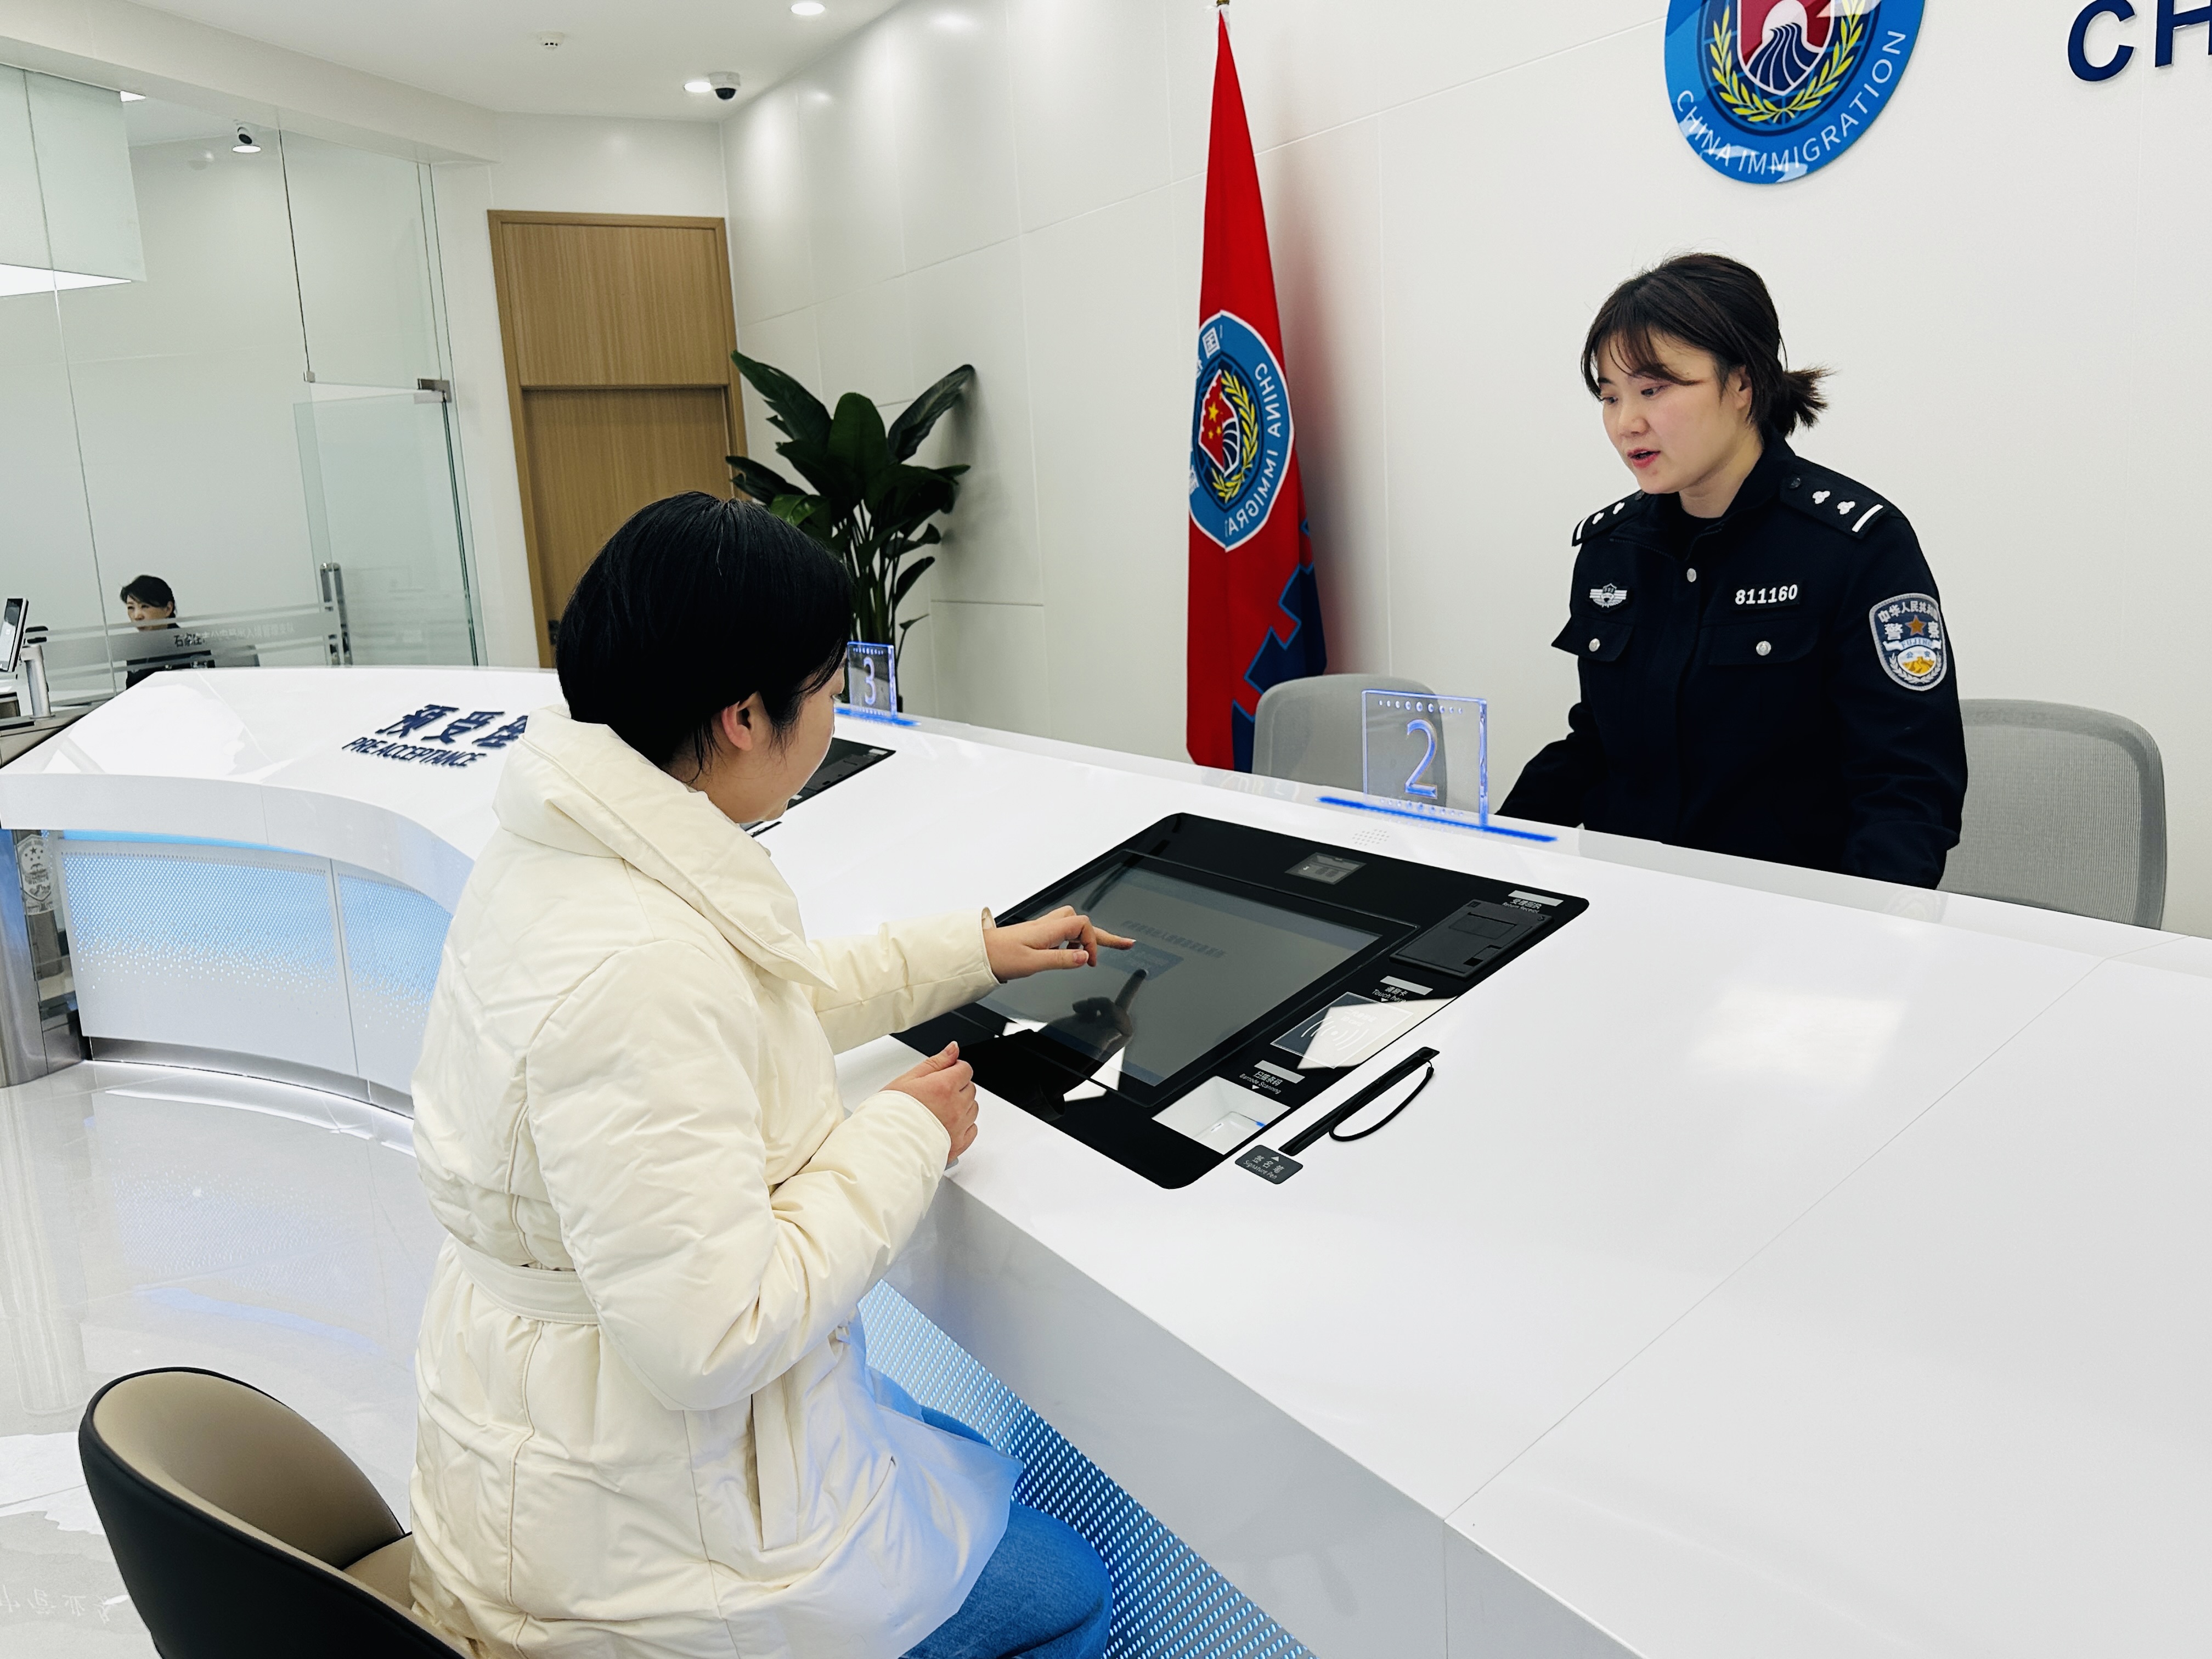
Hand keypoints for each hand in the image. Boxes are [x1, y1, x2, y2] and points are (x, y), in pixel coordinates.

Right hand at [884, 1042, 977, 1163]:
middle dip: (957, 1087)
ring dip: (961, 1106)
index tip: (944, 1075)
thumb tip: (953, 1049)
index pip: (965, 1069)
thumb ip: (936, 1063)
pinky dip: (964, 1125)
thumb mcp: (909, 1079)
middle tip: (936, 1094)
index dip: (954, 1069)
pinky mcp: (958, 1144)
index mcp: (944, 1087)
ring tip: (939, 1110)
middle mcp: (956, 1107)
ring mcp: (959, 1126)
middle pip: (970, 1089)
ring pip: (972, 1109)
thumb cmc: (891, 1113)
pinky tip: (947, 1125)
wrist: (884, 1144)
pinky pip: (972, 1129)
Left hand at [986, 906, 1135, 981]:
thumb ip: (1061, 959)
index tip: (1092, 961)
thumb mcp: (1033, 963)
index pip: (1083, 925)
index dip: (1093, 942)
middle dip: (1104, 935)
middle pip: (1083, 923)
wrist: (978, 954)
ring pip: (1072, 925)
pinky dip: (1072, 941)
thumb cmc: (999, 956)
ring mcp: (1041, 930)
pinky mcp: (1036, 936)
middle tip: (1125, 943)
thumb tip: (1085, 957)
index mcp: (1048, 930)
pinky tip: (1070, 953)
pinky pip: (1062, 933)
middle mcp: (1047, 926)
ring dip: (1087, 937)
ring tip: (1095, 953)